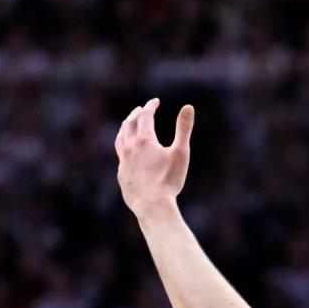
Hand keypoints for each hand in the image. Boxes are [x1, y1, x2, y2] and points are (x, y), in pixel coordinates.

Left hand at [115, 99, 194, 217]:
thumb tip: (188, 107)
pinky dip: (123, 147)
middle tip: (141, 109)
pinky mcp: (122, 174)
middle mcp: (130, 147)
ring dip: (125, 128)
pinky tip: (126, 152)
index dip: (151, 106)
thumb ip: (183, 129)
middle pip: (129, 124)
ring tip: (128, 126)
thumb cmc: (169, 180)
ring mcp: (124, 161)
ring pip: (120, 138)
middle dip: (136, 114)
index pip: (145, 116)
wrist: (152, 205)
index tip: (155, 101)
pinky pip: (120, 156)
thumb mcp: (180, 153)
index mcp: (145, 140)